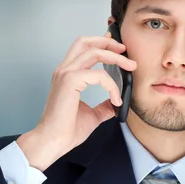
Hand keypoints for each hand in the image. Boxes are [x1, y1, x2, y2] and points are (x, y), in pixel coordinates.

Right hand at [17, 31, 136, 170]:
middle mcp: (64, 70)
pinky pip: (99, 75)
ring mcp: (66, 74)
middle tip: (124, 49)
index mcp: (66, 75)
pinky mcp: (70, 81)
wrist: (54, 141)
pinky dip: (112, 85)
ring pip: (94, 52)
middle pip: (86, 42)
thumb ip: (104, 106)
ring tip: (130, 66)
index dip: (100, 43)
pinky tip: (116, 99)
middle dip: (108, 42)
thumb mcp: (92, 115)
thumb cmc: (66, 130)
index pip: (82, 49)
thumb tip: (115, 103)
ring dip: (115, 57)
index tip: (117, 48)